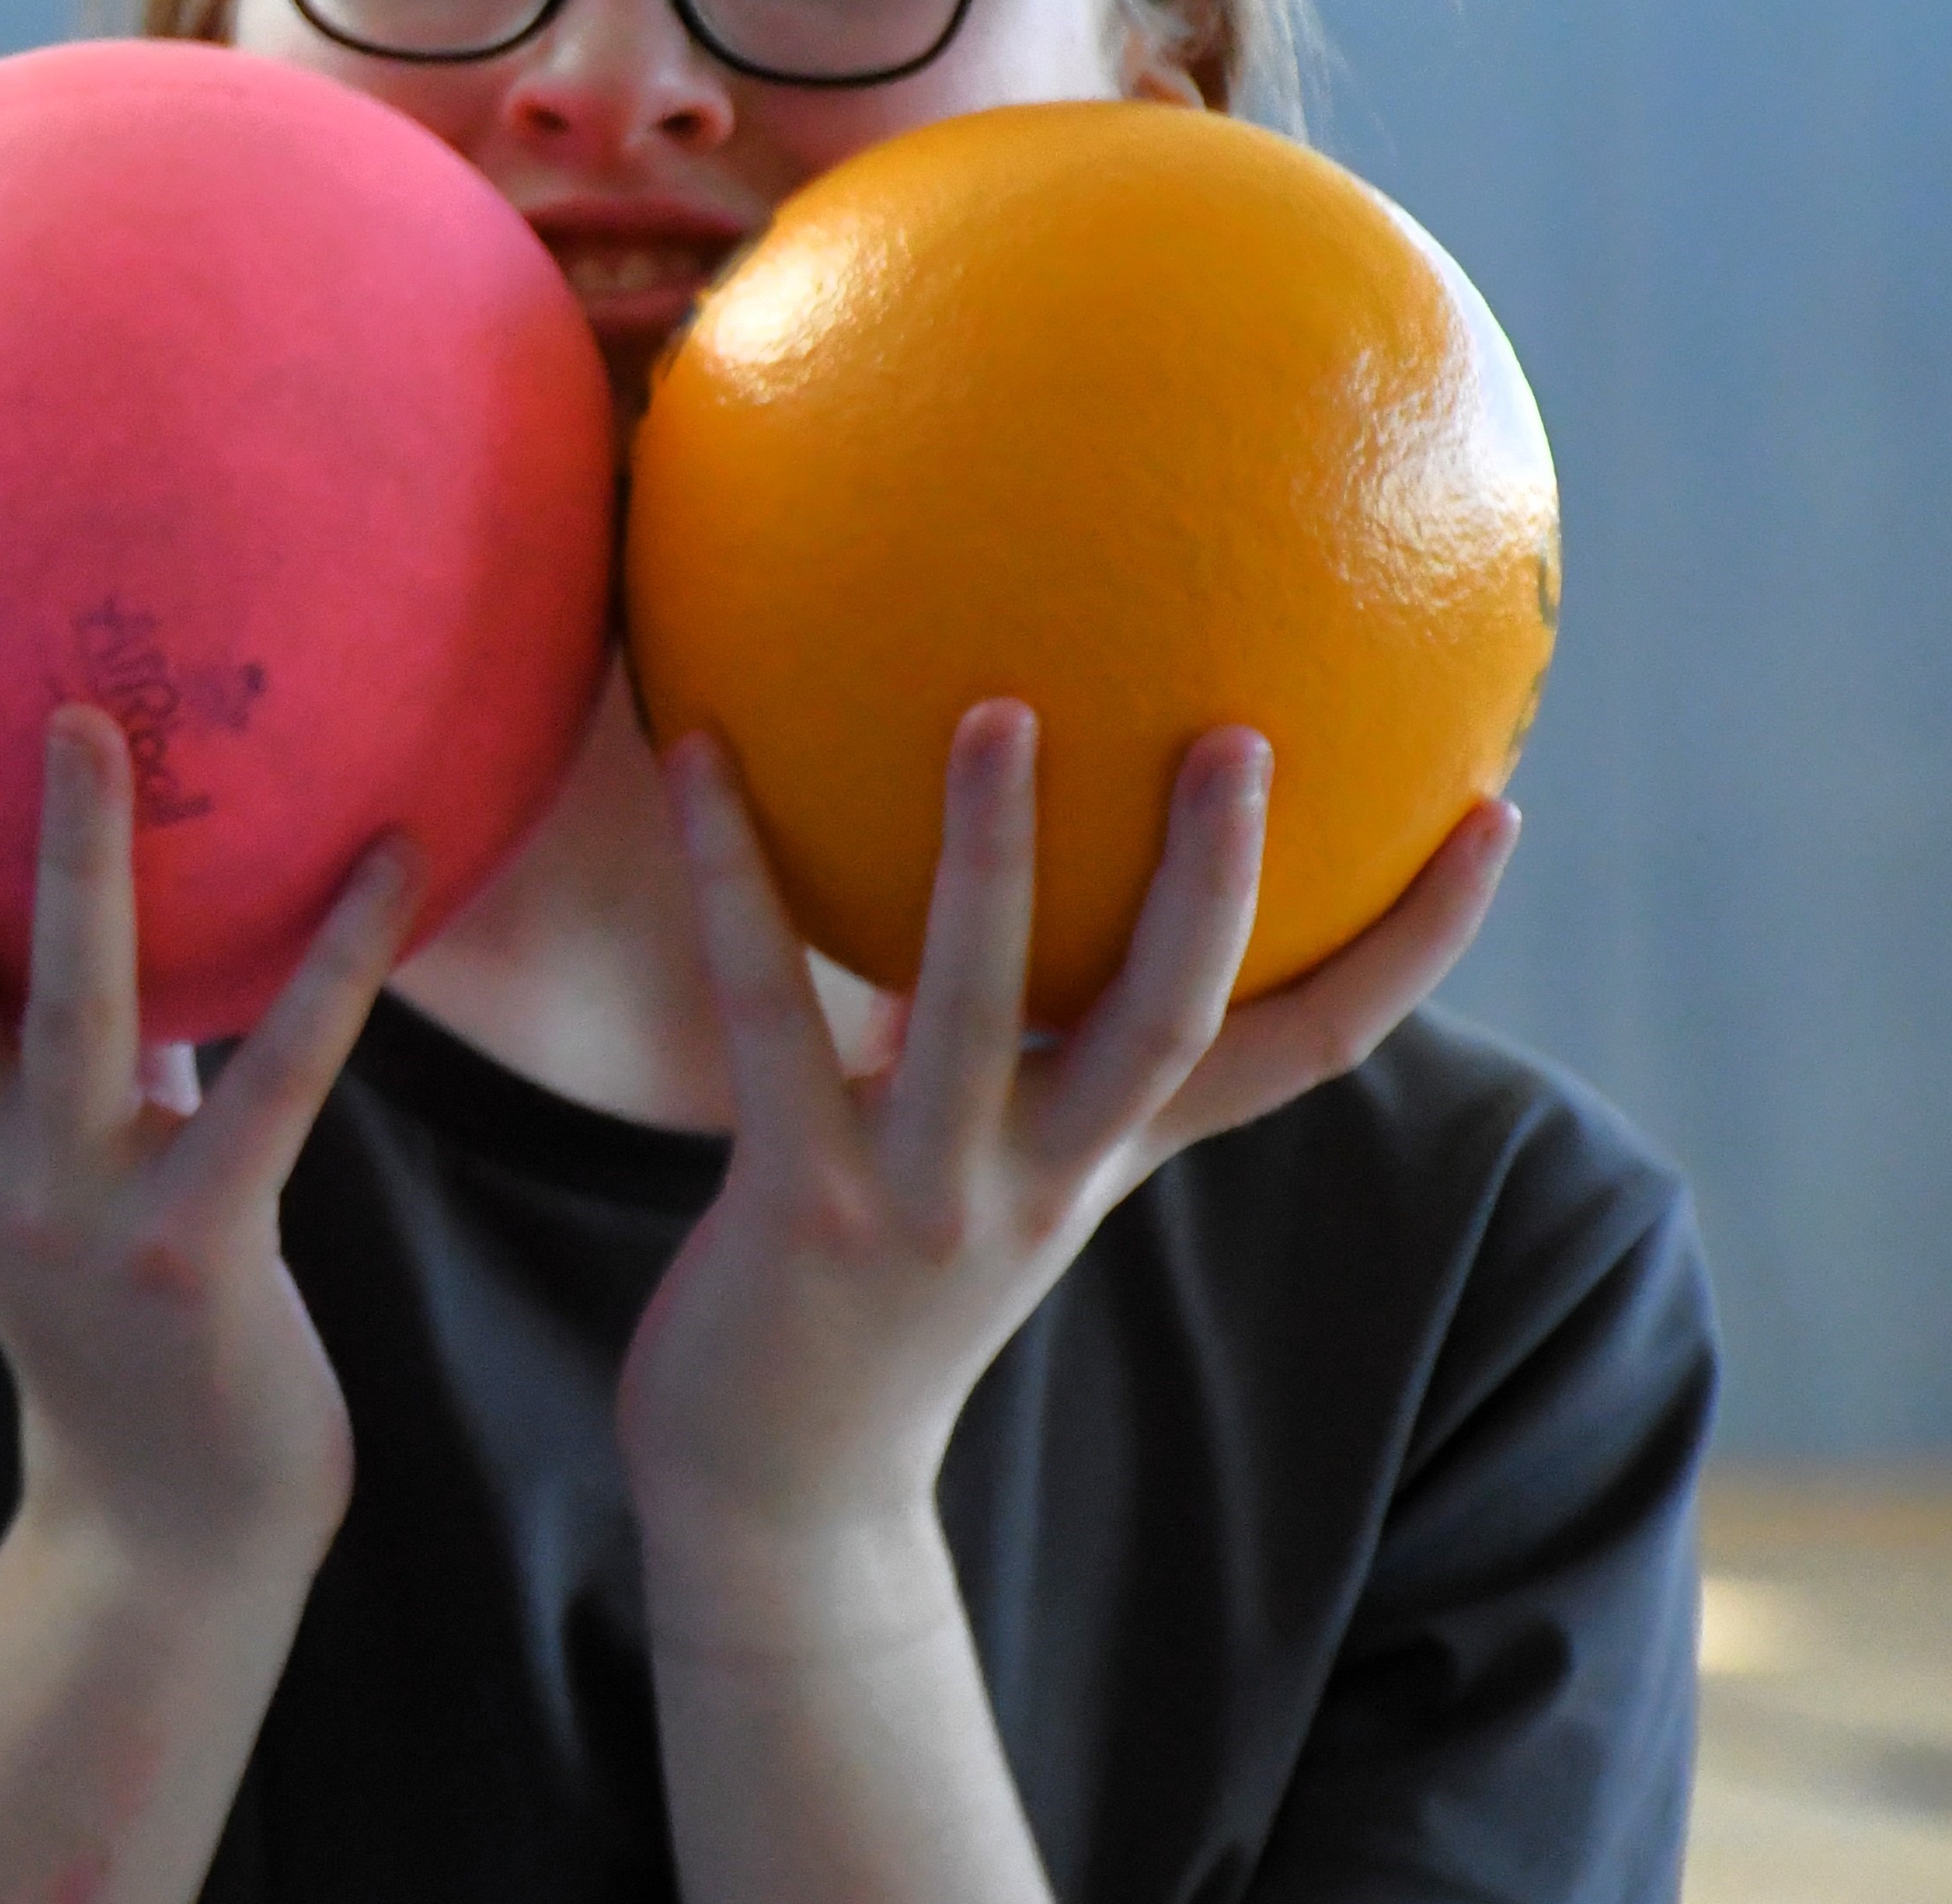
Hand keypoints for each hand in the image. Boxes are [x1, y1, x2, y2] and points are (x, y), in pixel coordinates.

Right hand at [0, 673, 418, 1563]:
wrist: (175, 1518)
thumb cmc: (128, 1295)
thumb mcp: (49, 1148)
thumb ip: (49, 1017)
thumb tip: (90, 827)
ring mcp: (77, 1207)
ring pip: (69, 1005)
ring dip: (75, 863)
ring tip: (87, 722)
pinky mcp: (196, 1250)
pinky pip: (277, 1080)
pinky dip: (338, 963)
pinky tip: (396, 851)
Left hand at [616, 703, 1517, 1631]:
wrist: (777, 1484)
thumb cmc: (865, 1288)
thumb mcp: (974, 1163)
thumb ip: (1006, 1040)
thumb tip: (1004, 843)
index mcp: (1110, 1156)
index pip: (1308, 1048)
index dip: (1415, 948)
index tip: (1495, 816)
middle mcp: (1046, 1177)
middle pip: (1175, 1019)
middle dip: (1219, 882)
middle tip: (1245, 732)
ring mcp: (927, 1193)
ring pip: (975, 1002)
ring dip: (987, 851)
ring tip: (999, 707)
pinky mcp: (800, 1197)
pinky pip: (767, 1011)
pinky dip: (731, 876)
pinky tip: (697, 752)